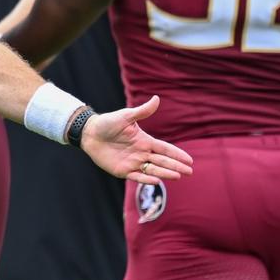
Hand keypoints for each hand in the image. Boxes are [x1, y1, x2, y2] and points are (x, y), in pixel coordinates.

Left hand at [79, 96, 193, 184]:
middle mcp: (141, 153)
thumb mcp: (126, 116)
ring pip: (153, 169)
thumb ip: (142, 111)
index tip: (189, 160)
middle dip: (176, 166)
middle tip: (189, 172)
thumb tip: (156, 98)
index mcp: (145, 141)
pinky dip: (146, 179)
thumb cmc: (108, 123)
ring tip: (177, 177)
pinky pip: (136, 176)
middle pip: (162, 161)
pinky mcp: (122, 170)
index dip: (177, 154)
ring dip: (165, 173)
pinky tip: (156, 181)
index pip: (165, 149)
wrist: (90, 133)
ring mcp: (133, 162)